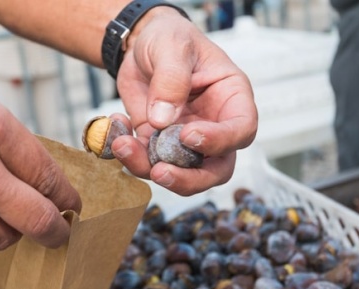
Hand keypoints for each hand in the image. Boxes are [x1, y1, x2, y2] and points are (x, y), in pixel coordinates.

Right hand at [0, 73, 80, 261]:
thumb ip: (10, 141)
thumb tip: (40, 176)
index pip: (48, 175)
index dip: (67, 196)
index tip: (71, 205)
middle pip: (36, 218)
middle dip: (57, 231)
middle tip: (60, 233)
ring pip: (3, 240)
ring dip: (12, 235)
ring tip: (7, 222)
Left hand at [110, 7, 257, 195]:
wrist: (141, 44)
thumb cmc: (169, 38)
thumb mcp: (172, 46)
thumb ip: (171, 79)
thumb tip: (163, 120)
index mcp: (231, 97)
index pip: (242, 129)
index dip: (221, 140)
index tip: (188, 134)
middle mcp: (214, 125)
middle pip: (217, 168)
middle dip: (189, 179)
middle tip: (160, 172)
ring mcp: (186, 141)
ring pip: (179, 173)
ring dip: (148, 167)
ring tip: (122, 145)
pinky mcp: (158, 145)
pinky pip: (148, 162)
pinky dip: (130, 154)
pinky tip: (116, 129)